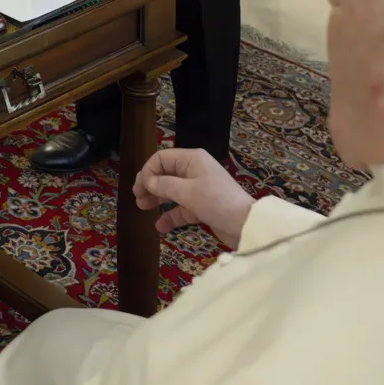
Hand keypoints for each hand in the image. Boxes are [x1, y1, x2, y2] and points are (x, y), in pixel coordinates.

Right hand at [133, 147, 254, 248]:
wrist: (245, 224)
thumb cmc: (216, 201)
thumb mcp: (188, 192)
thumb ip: (164, 185)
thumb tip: (147, 181)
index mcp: (192, 159)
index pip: (162, 158)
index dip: (148, 171)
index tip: (139, 189)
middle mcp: (195, 171)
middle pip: (165, 174)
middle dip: (150, 185)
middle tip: (138, 199)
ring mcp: (199, 189)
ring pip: (172, 191)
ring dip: (158, 199)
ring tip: (143, 209)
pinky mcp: (203, 206)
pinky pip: (182, 208)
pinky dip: (171, 215)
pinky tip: (160, 226)